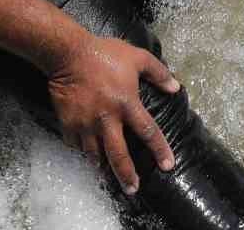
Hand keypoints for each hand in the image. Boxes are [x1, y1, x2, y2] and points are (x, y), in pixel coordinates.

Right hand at [48, 34, 179, 194]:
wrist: (69, 54)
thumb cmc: (106, 54)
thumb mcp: (138, 57)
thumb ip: (159, 73)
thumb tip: (176, 87)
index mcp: (127, 103)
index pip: (148, 132)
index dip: (159, 150)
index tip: (167, 165)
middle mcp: (107, 118)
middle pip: (118, 154)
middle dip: (126, 175)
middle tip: (133, 189)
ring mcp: (86, 123)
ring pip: (95, 154)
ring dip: (103, 166)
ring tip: (108, 176)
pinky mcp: (68, 124)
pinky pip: (76, 145)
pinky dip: (82, 150)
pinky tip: (87, 152)